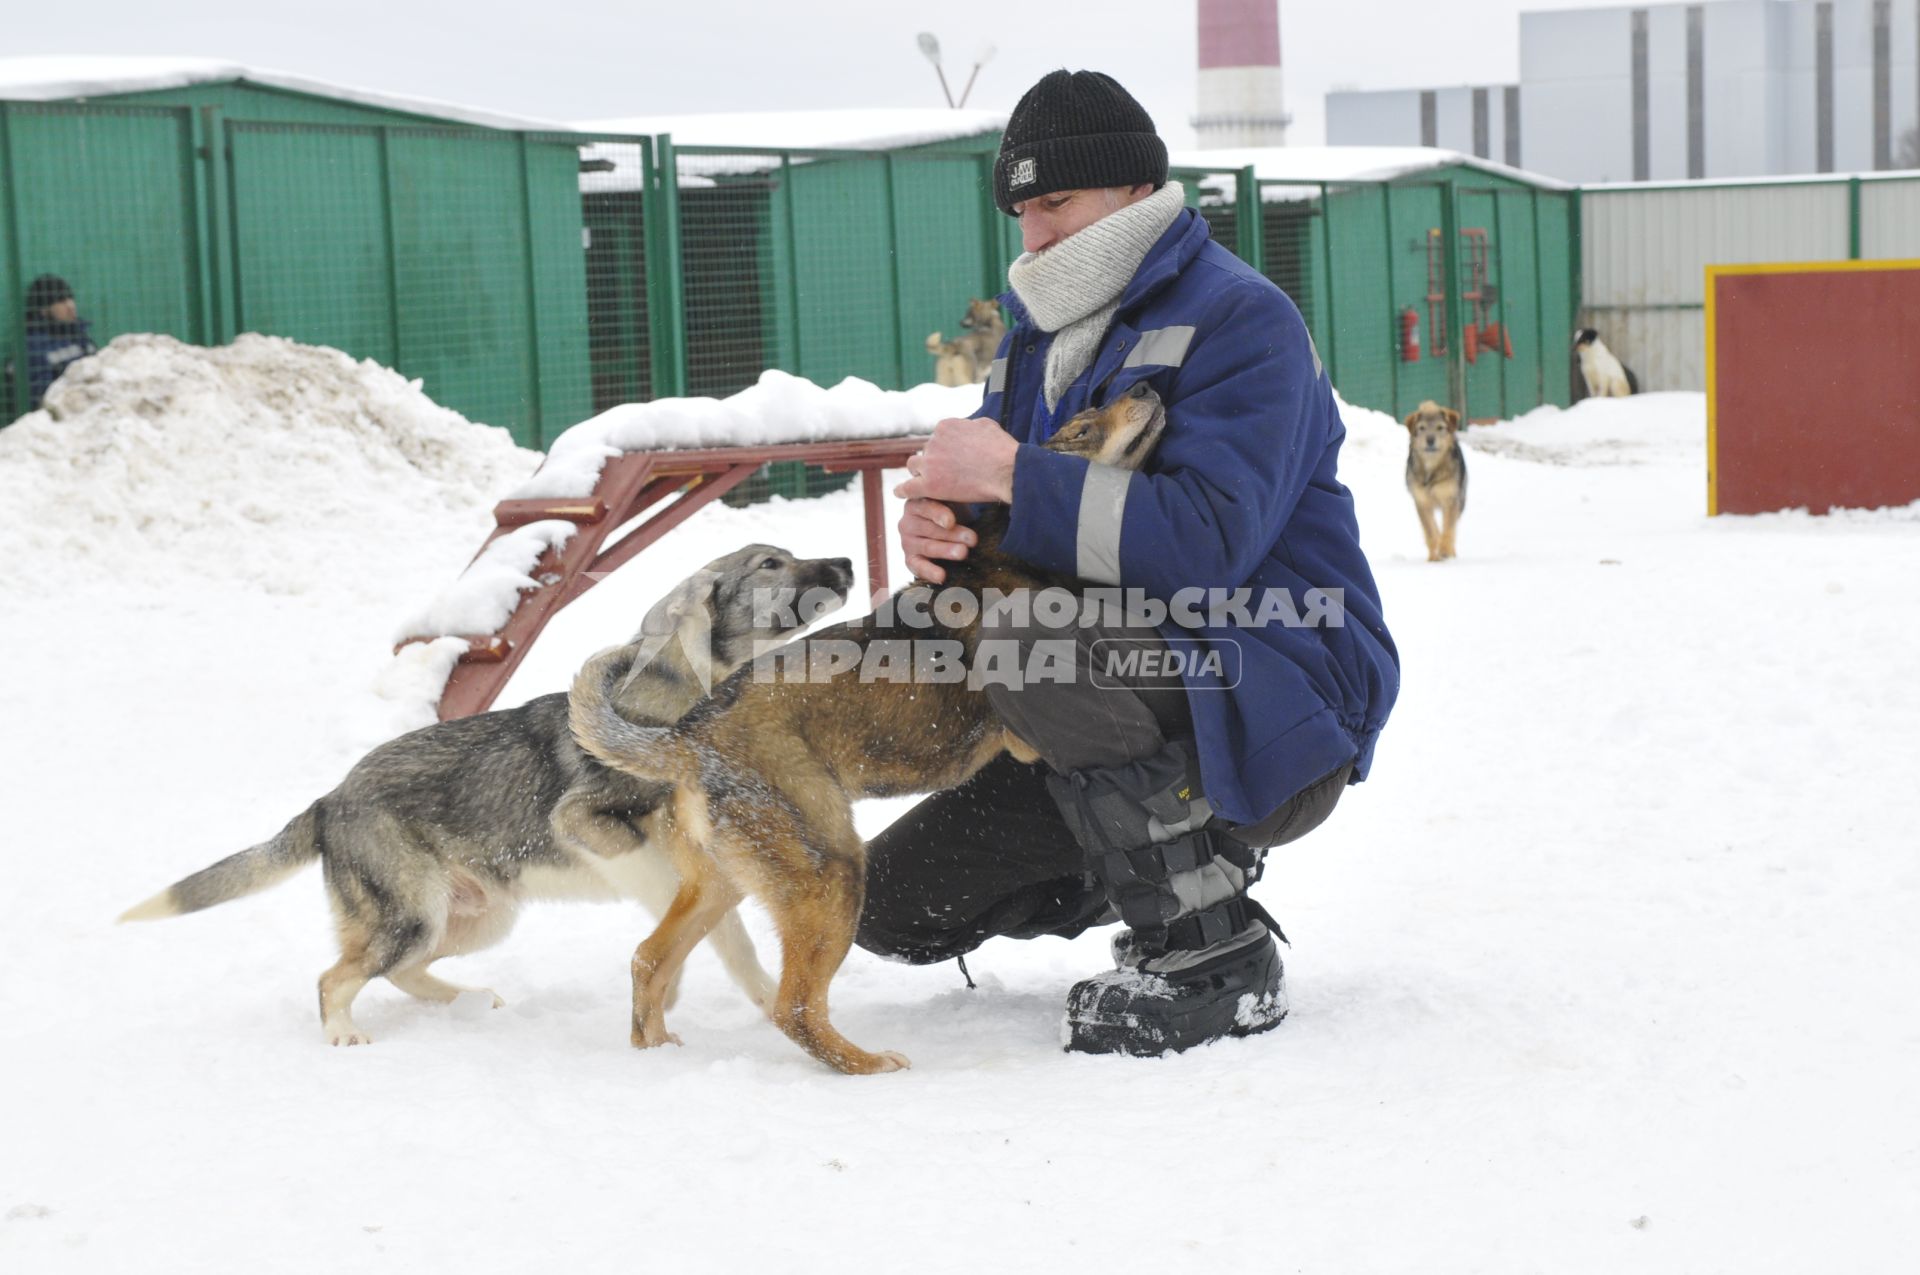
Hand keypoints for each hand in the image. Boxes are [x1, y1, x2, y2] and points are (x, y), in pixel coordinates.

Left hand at [893, 417, 1018, 505]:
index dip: (945, 450)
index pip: (937, 438)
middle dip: (934, 462)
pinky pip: (908, 488)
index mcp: (945, 426)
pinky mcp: (930, 485)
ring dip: (920, 473)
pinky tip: (900, 493)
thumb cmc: (1002, 449)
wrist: (1007, 470)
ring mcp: (930, 463)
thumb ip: (970, 425)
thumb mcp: (987, 425)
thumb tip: (967, 426)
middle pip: (926, 452)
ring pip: (914, 466)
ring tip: (927, 483)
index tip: (952, 459)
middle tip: (946, 474)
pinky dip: (903, 490)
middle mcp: (934, 441)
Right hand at [898, 497, 974, 583]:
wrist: (948, 529)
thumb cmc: (951, 511)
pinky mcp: (910, 558)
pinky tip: (942, 576)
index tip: (951, 521)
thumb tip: (974, 493)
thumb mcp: (953, 500)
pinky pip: (917, 566)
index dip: (938, 514)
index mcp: (916, 503)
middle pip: (929, 529)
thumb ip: (956, 497)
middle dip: (952, 535)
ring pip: (927, 547)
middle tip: (971, 539)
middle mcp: (907, 522)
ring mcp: (907, 541)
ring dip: (946, 550)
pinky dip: (930, 571)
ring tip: (963, 553)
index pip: (926, 507)